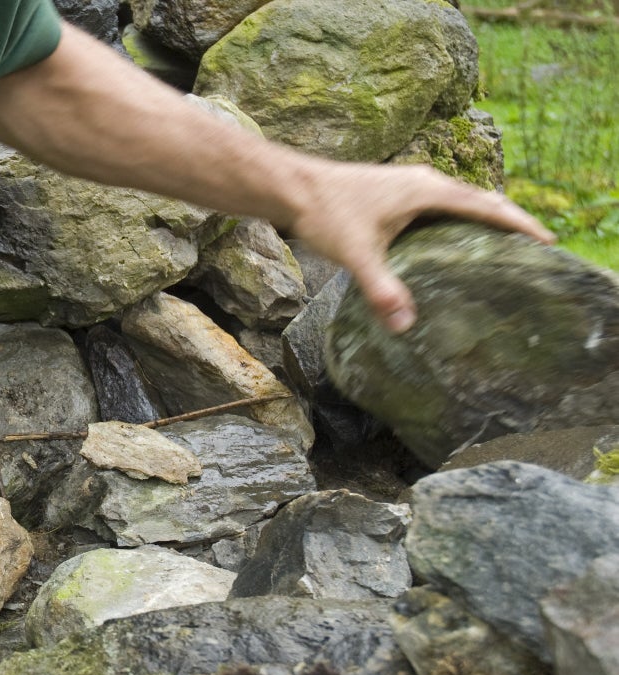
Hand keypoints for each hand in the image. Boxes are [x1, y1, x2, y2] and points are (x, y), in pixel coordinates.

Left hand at [285, 162, 554, 332]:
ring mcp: (409, 184)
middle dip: (510, 222)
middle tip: (536, 250)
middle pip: (481, 201)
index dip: (520, 224)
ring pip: (460, 201)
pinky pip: (440, 206)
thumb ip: (382, 290)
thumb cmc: (325, 213)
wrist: (292, 188)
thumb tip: (406, 326)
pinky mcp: (395, 192)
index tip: (548, 242)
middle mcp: (424, 182)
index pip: (488, 206)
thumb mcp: (356, 255)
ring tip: (504, 248)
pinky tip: (452, 245)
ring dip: (484, 220)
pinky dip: (457, 221)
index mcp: (427, 190)